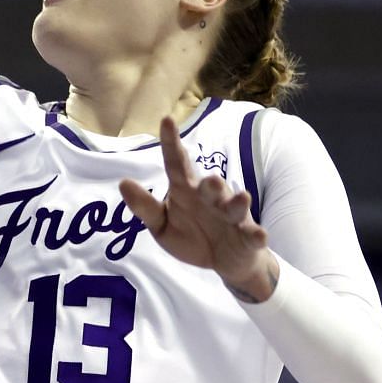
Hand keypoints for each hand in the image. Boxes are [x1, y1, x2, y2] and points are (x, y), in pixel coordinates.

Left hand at [119, 117, 278, 302]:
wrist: (224, 262)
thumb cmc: (192, 236)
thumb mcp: (162, 226)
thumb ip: (145, 208)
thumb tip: (123, 183)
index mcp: (187, 191)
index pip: (177, 164)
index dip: (171, 143)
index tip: (166, 120)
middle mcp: (211, 198)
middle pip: (211, 186)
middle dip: (212, 183)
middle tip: (210, 181)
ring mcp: (232, 216)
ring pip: (235, 206)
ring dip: (237, 202)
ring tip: (241, 198)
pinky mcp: (248, 236)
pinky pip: (253, 234)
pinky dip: (256, 234)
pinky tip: (259, 235)